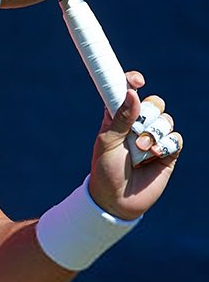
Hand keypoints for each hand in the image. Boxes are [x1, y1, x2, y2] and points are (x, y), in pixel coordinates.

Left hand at [88, 71, 181, 219]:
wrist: (117, 200)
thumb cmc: (106, 169)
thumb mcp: (107, 141)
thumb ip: (120, 117)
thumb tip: (133, 93)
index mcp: (118, 117)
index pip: (128, 91)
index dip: (133, 82)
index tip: (138, 80)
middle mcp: (138, 124)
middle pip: (154, 103)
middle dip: (148, 113)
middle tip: (136, 129)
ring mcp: (154, 138)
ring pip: (166, 119)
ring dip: (154, 133)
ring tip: (141, 149)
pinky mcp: (167, 153)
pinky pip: (175, 138)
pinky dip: (166, 144)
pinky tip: (155, 154)